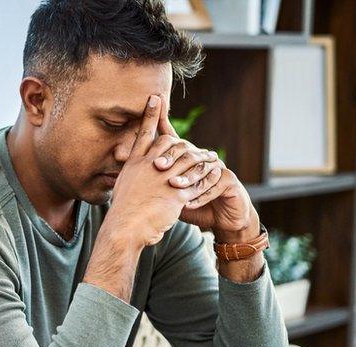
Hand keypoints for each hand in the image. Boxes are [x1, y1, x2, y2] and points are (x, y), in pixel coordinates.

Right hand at [106, 94, 220, 246]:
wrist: (125, 228)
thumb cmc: (122, 212)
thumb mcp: (122, 187)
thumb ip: (131, 176)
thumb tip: (131, 172)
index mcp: (135, 164)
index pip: (144, 133)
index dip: (151, 115)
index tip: (157, 98)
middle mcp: (149, 166)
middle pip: (170, 143)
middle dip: (185, 141)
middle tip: (198, 144)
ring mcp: (163, 178)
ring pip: (187, 160)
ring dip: (202, 157)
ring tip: (212, 157)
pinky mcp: (175, 193)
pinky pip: (195, 181)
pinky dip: (206, 176)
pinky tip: (215, 173)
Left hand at [149, 95, 260, 241]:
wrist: (220, 220)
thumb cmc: (191, 205)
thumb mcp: (169, 194)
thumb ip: (154, 183)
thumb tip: (126, 175)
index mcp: (186, 158)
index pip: (172, 139)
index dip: (162, 124)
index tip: (150, 116)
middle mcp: (202, 158)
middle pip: (186, 151)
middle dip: (172, 157)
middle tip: (157, 166)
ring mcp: (217, 167)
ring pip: (201, 168)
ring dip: (186, 177)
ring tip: (173, 185)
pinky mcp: (229, 181)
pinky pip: (215, 184)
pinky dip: (201, 194)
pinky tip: (189, 203)